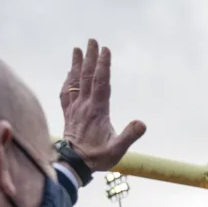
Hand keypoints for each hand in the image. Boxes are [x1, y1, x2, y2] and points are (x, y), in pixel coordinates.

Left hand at [59, 38, 146, 170]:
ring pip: (74, 81)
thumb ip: (129, 136)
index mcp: (97, 110)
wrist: (72, 165)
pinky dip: (67, 80)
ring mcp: (74, 109)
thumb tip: (142, 124)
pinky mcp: (68, 114)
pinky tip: (69, 74)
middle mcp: (84, 106)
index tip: (105, 50)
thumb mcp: (117, 150)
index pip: (101, 83)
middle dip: (90, 57)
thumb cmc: (96, 158)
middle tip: (92, 41)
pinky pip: (66, 92)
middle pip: (86, 76)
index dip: (103, 65)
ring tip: (77, 49)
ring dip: (76, 64)